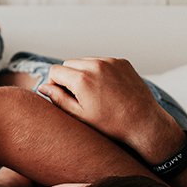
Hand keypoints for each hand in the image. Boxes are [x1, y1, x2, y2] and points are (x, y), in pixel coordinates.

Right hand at [39, 58, 172, 150]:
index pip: (55, 71)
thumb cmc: (111, 125)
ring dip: (83, 73)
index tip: (61, 95)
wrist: (144, 123)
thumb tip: (43, 87)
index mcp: (82, 79)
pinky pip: (102, 61)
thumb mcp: (80, 116)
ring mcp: (111, 61)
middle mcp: (95, 65)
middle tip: (77, 96)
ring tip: (93, 94)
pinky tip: (106, 88)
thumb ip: (58, 99)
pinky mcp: (122, 62)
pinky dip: (99, 71)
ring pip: (85, 61)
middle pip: (69, 63)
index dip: (54, 84)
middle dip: (68, 77)